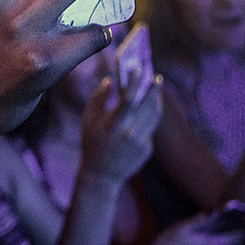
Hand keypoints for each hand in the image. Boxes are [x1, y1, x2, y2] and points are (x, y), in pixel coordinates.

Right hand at [78, 72, 162, 186]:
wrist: (101, 176)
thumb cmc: (90, 144)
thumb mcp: (87, 120)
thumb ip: (98, 98)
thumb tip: (110, 81)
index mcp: (114, 124)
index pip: (129, 98)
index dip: (135, 82)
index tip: (139, 68)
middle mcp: (131, 133)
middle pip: (148, 106)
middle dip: (154, 90)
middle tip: (157, 78)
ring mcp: (141, 142)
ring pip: (155, 116)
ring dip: (157, 101)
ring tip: (157, 91)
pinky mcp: (148, 149)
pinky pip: (150, 129)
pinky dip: (149, 118)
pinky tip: (145, 113)